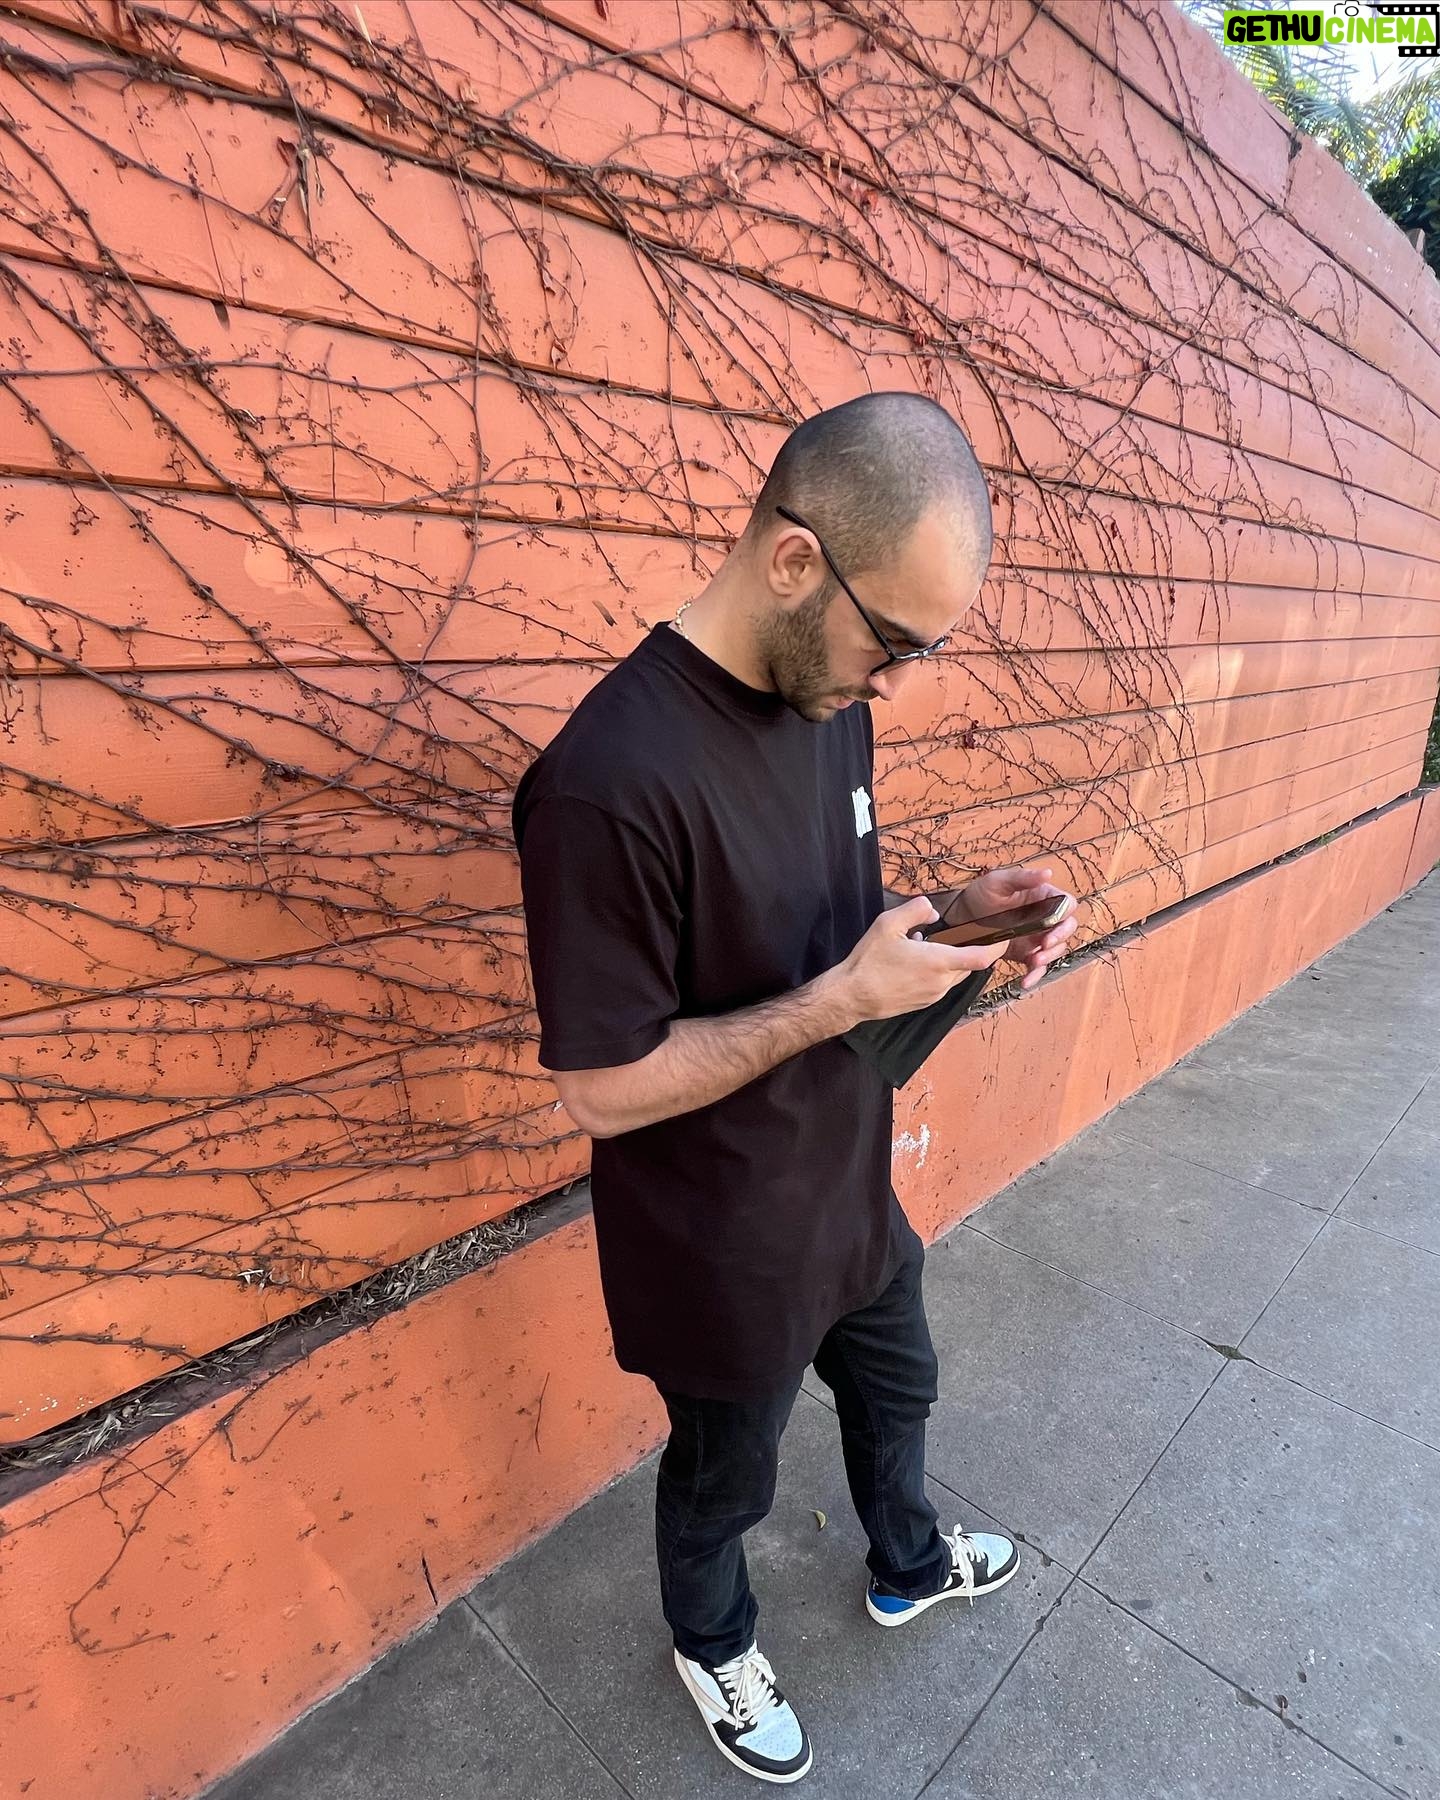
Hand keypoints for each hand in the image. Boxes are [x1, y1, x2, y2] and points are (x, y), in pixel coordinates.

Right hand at [836, 897, 1012, 1024]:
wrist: (852, 996)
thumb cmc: (869, 960)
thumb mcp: (888, 923)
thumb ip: (916, 910)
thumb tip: (933, 912)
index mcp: (939, 962)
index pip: (982, 957)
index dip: (998, 946)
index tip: (1003, 936)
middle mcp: (942, 982)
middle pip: (971, 965)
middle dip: (971, 949)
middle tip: (963, 933)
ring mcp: (934, 995)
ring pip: (955, 975)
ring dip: (951, 959)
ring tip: (927, 944)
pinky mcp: (925, 1003)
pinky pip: (942, 984)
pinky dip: (939, 970)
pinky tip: (916, 960)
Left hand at [950, 865, 1078, 993]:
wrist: (960, 917)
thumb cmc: (981, 894)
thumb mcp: (998, 881)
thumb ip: (1022, 877)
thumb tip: (1048, 873)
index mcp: (1043, 896)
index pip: (1067, 905)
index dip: (1064, 917)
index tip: (1051, 927)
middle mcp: (1045, 917)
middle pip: (1066, 929)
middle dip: (1058, 941)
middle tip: (1043, 948)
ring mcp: (1037, 936)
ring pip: (1055, 950)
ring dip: (1048, 958)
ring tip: (1034, 963)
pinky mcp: (1026, 953)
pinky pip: (1037, 967)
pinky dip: (1034, 976)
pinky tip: (1025, 982)